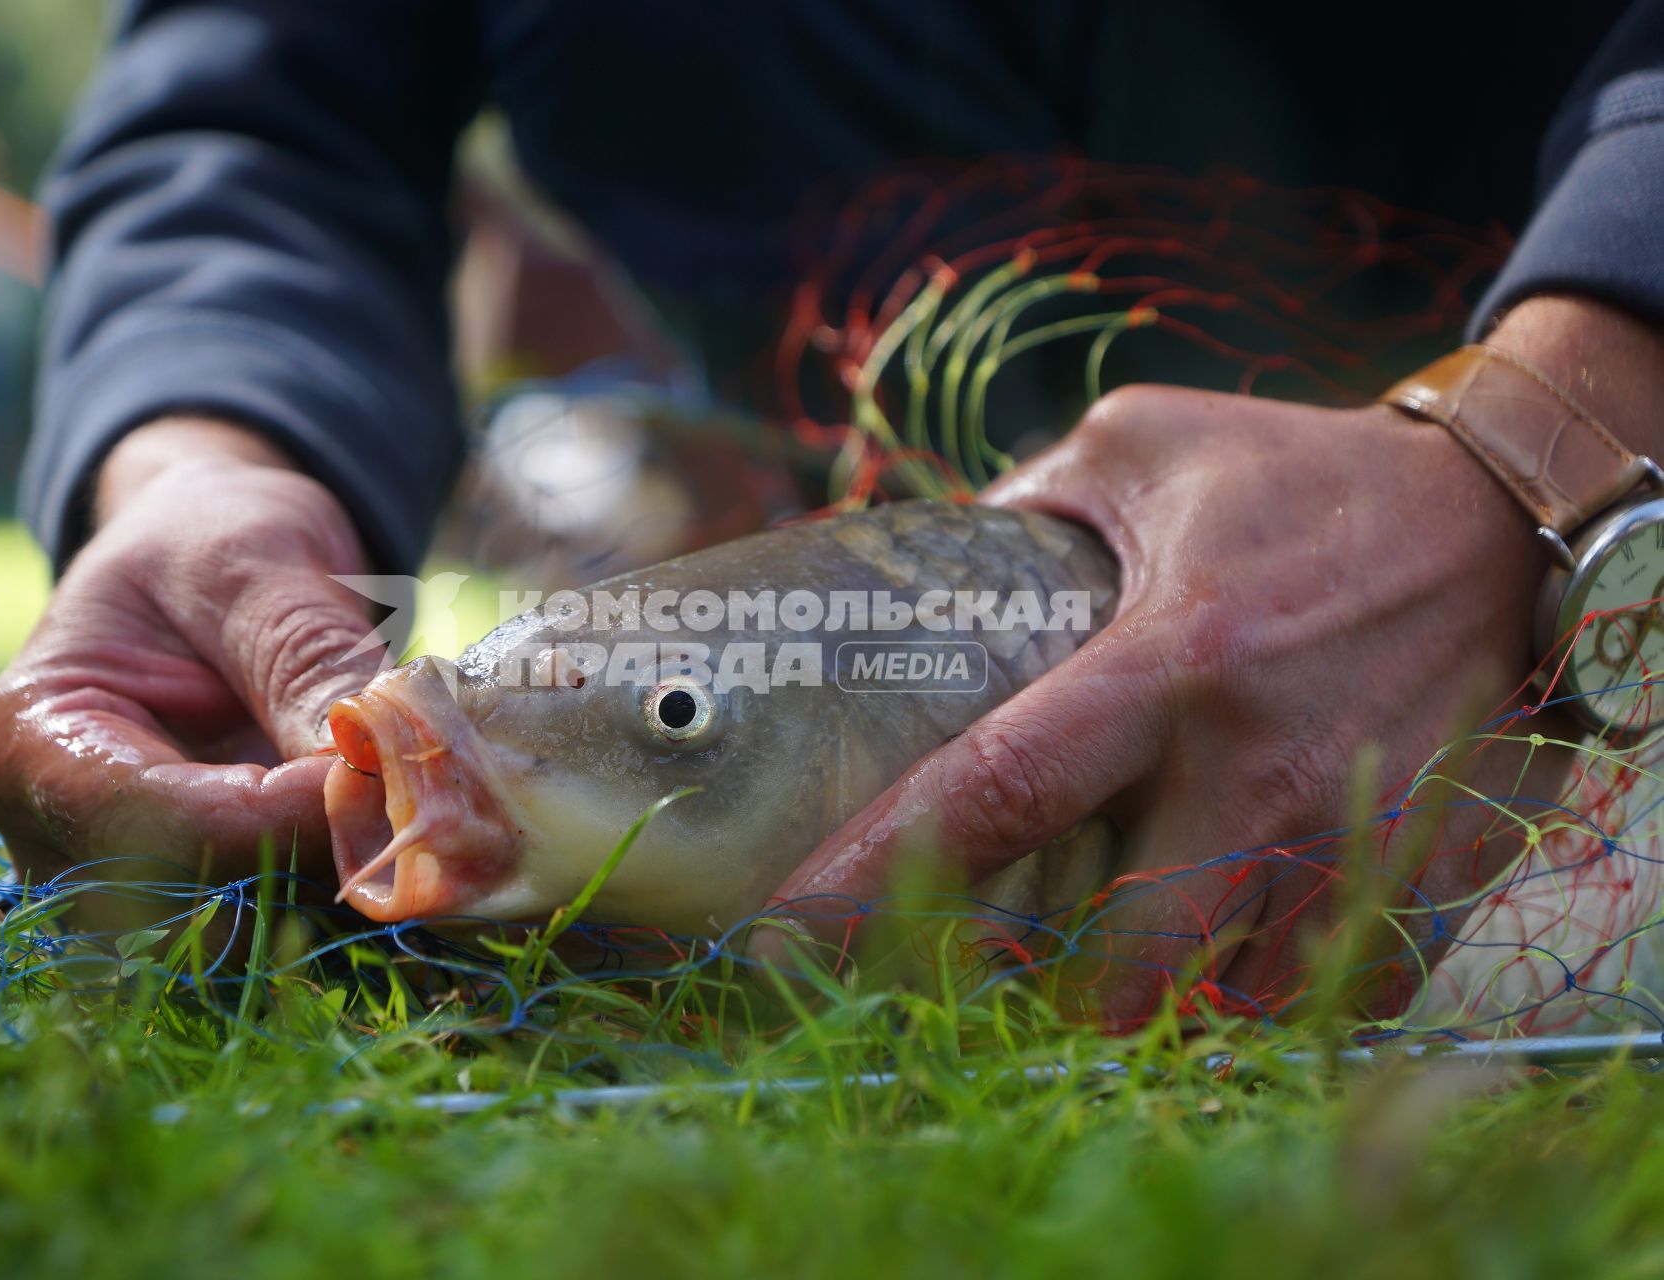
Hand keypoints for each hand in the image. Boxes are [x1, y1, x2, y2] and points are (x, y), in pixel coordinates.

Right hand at [0, 419, 383, 928]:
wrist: (212, 556)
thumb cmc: (213, 540)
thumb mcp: (258, 566)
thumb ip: (306, 661)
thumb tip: (371, 764)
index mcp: (34, 744)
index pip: (158, 829)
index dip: (283, 822)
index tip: (379, 775)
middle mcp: (61, 843)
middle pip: (193, 919)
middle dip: (315, 878)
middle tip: (418, 817)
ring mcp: (132, 888)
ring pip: (245, 950)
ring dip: (344, 902)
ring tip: (425, 828)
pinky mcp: (208, 902)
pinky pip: (281, 937)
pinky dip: (353, 902)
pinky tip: (414, 849)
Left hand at [771, 296, 1663, 1024]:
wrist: (1506, 518)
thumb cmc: (1304, 475)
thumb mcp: (1144, 443)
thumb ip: (1022, 503)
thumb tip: (916, 557)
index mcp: (1169, 659)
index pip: (998, 791)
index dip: (878, 873)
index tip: (786, 936)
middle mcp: (1255, 767)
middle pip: (1121, 958)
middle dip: (1046, 996)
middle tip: (993, 973)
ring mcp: (1348, 833)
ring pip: (1232, 998)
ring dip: (1164, 1002)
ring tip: (1118, 962)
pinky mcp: (1427, 869)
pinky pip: (1339, 992)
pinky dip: (1275, 994)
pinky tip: (1237, 948)